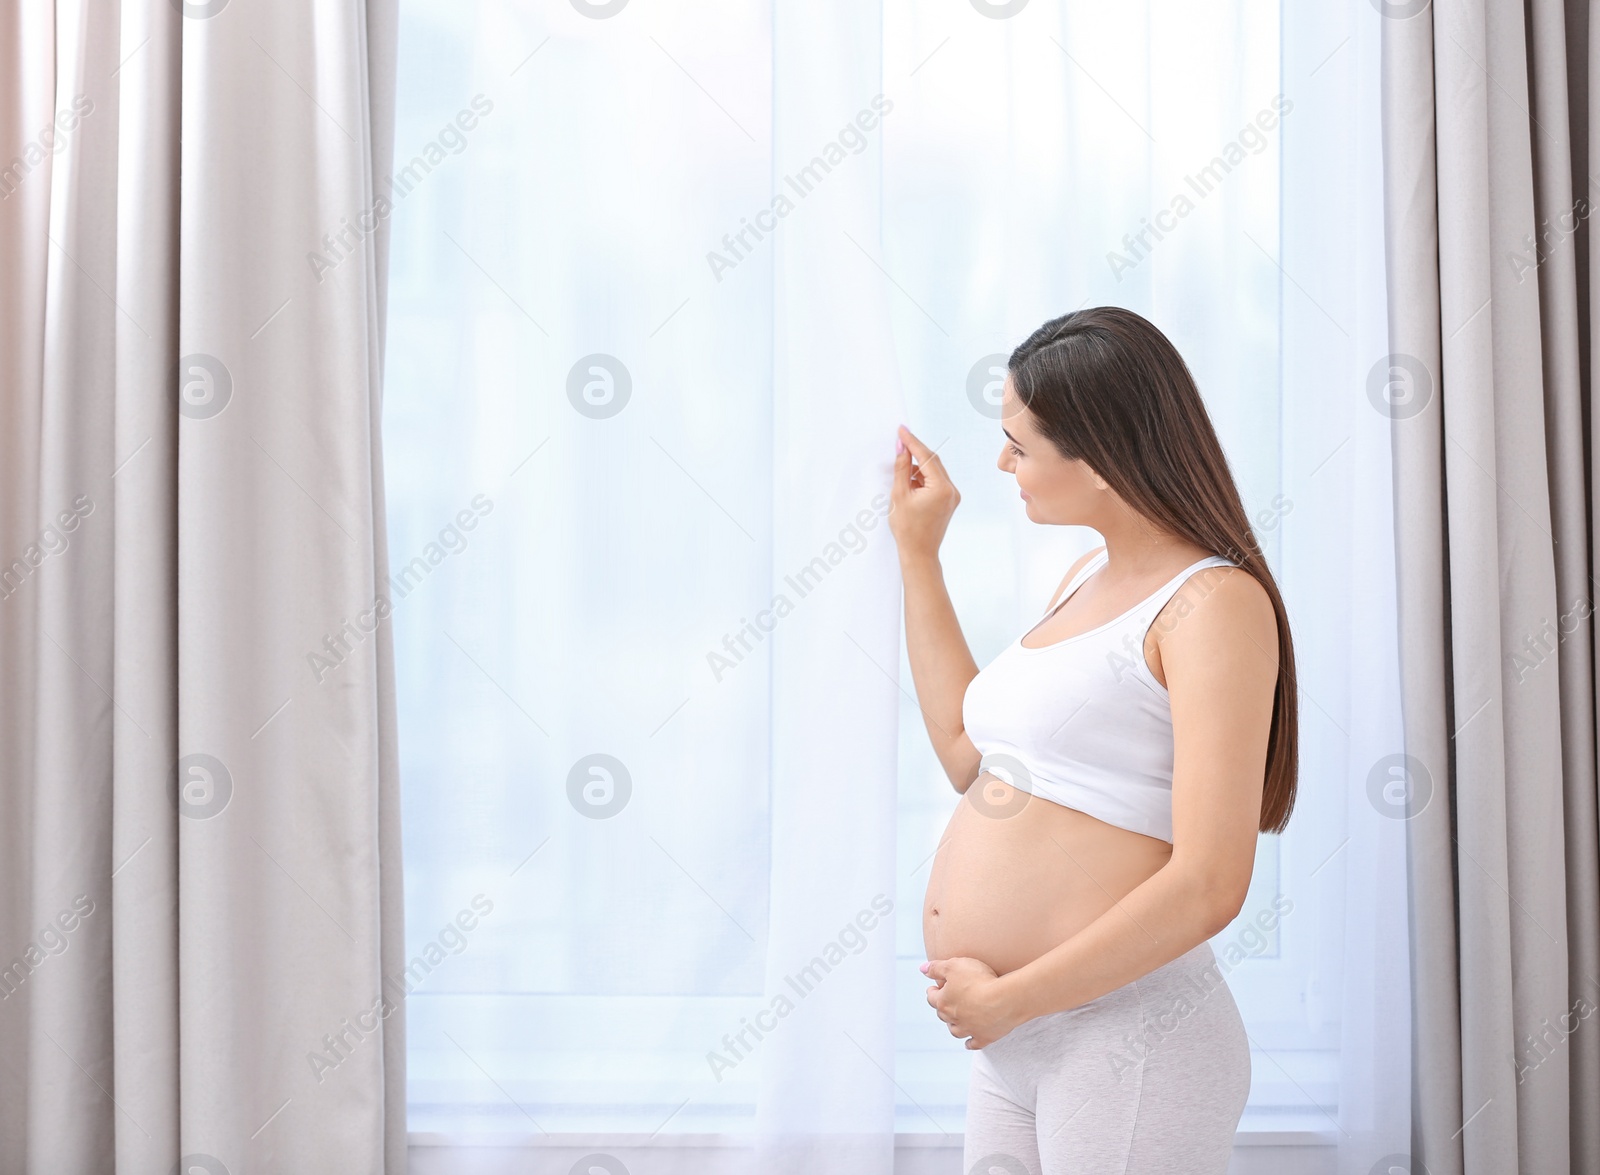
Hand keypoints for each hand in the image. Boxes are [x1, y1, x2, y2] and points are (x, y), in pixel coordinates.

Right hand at [890, 425, 959, 561]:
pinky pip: (935, 482)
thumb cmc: (907, 528)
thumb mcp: (899, 494)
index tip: (902, 430)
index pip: (926, 457)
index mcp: (941, 488)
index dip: (912, 442)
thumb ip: (902, 468)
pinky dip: (923, 479)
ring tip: (901, 470)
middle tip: (900, 440)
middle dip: (916, 451)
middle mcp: (952, 490)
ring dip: (918, 467)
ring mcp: (953, 496)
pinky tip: (909, 482)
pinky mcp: (950, 501)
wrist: (919, 554)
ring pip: (934, 472)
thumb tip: (902, 448)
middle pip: (933, 462)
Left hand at [922, 956, 1022, 1048]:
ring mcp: (968, 1030)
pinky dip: (970, 1043)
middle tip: (946, 1001)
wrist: (1004, 1000)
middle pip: (942, 1014)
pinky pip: (973, 1043)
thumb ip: (936, 967)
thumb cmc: (979, 980)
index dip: (933, 991)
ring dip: (953, 1026)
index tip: (935, 987)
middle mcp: (953, 1018)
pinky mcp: (984, 1037)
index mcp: (944, 1002)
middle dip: (942, 1007)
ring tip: (955, 1021)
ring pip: (955, 1031)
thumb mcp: (954, 966)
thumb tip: (922, 969)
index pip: (932, 997)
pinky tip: (969, 1042)